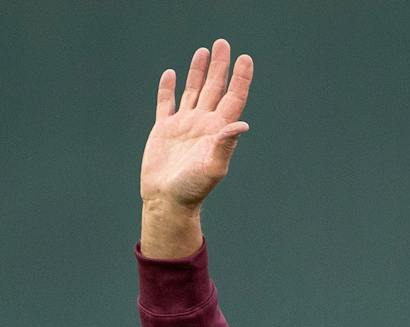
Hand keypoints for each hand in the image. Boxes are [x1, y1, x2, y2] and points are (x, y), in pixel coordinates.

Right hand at [139, 39, 252, 221]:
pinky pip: (166, 104)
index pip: (233, 97)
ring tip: (203, 51)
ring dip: (198, 71)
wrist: (166, 201)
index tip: (245, 58)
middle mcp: (203, 124)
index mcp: (218, 130)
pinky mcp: (164, 130)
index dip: (240, 78)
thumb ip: (226, 144)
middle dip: (220, 66)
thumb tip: (242, 124)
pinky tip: (170, 74)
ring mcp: (184, 126)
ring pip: (193, 91)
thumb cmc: (193, 189)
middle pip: (215, 88)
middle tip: (223, 43)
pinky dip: (167, 89)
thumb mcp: (213, 167)